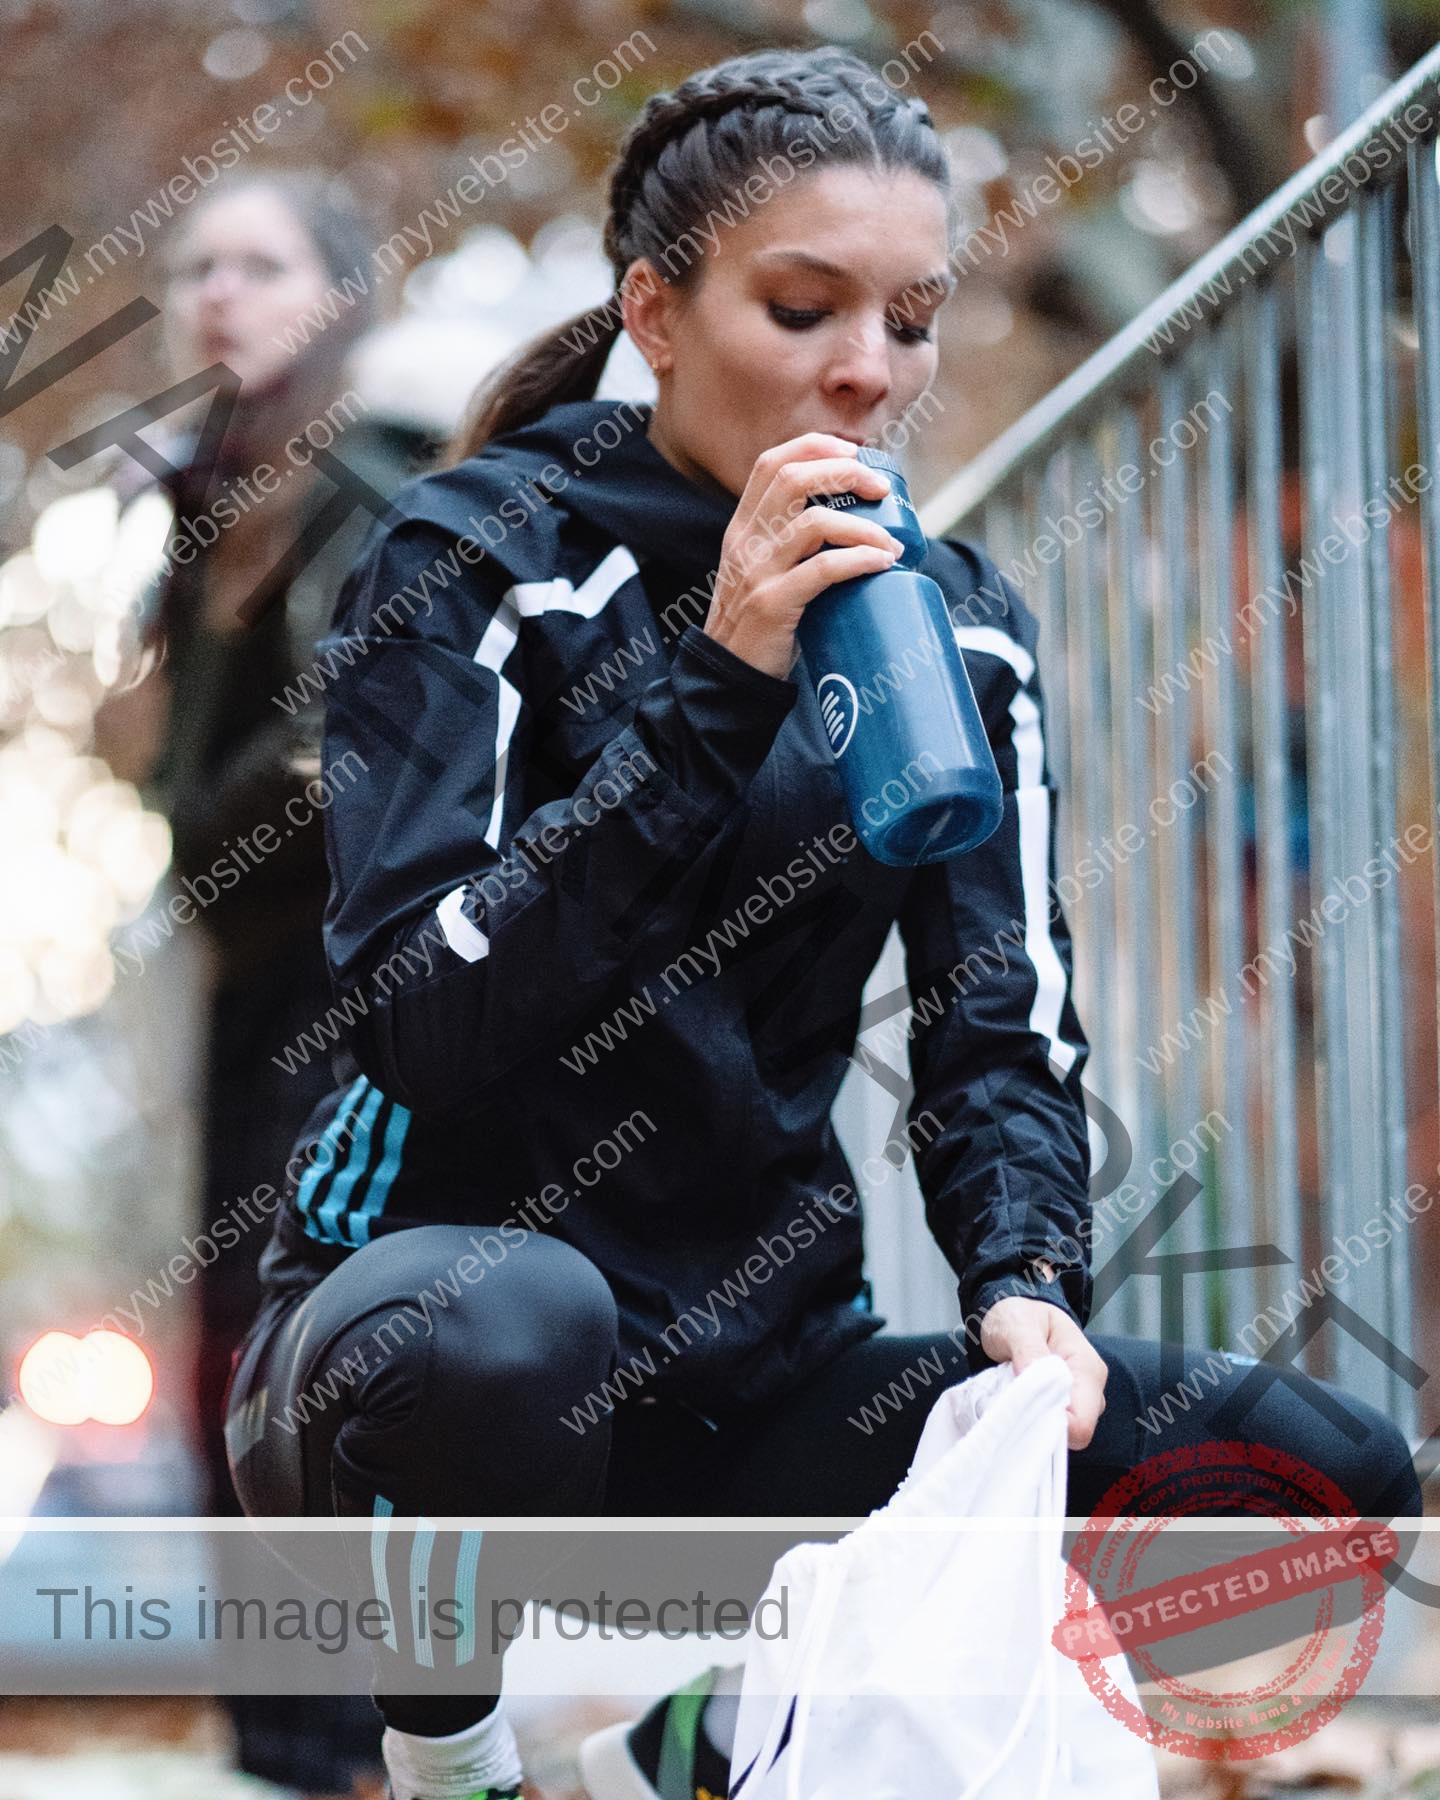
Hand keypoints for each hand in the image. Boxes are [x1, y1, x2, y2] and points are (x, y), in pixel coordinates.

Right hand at [704, 433, 903, 678]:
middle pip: (794, 479)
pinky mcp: (772, 604)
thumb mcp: (761, 571)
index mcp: (742, 527)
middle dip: (845, 472)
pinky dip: (860, 560)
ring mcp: (757, 572)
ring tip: (890, 542)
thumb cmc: (759, 625)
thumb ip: (790, 545)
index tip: (854, 453)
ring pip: (815, 523)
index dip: (815, 447)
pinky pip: (823, 570)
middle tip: (881, 488)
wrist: (728, 678)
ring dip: (863, 526)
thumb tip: (853, 524)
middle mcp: (746, 542)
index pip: (772, 463)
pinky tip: (882, 563)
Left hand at [979, 1294, 1108, 1450]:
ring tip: (1009, 1396)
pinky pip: (1048, 1427)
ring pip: (1059, 1433)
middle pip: (1072, 1433)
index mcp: (1086, 1367)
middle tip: (1008, 1402)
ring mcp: (1078, 1402)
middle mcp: (1089, 1391)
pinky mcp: (1063, 1409)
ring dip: (1031, 1421)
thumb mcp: (1017, 1323)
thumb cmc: (1018, 1315)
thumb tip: (1033, 1379)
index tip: (1019, 1413)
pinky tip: (1013, 1402)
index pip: (1081, 1421)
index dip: (1051, 1425)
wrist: (1015, 1315)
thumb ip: (1028, 1348)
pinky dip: (1029, 1420)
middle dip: (1039, 1424)